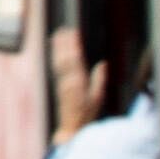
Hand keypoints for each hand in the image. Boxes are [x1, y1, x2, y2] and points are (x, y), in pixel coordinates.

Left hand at [49, 24, 101, 143]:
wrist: (71, 129)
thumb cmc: (87, 115)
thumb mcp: (98, 98)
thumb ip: (99, 80)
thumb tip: (102, 64)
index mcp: (78, 83)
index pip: (75, 59)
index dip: (73, 45)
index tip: (74, 33)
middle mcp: (68, 81)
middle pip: (64, 57)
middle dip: (63, 43)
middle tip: (63, 29)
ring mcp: (62, 84)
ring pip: (58, 61)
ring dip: (57, 48)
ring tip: (56, 35)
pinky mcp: (59, 87)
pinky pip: (57, 68)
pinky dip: (56, 57)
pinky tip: (56, 52)